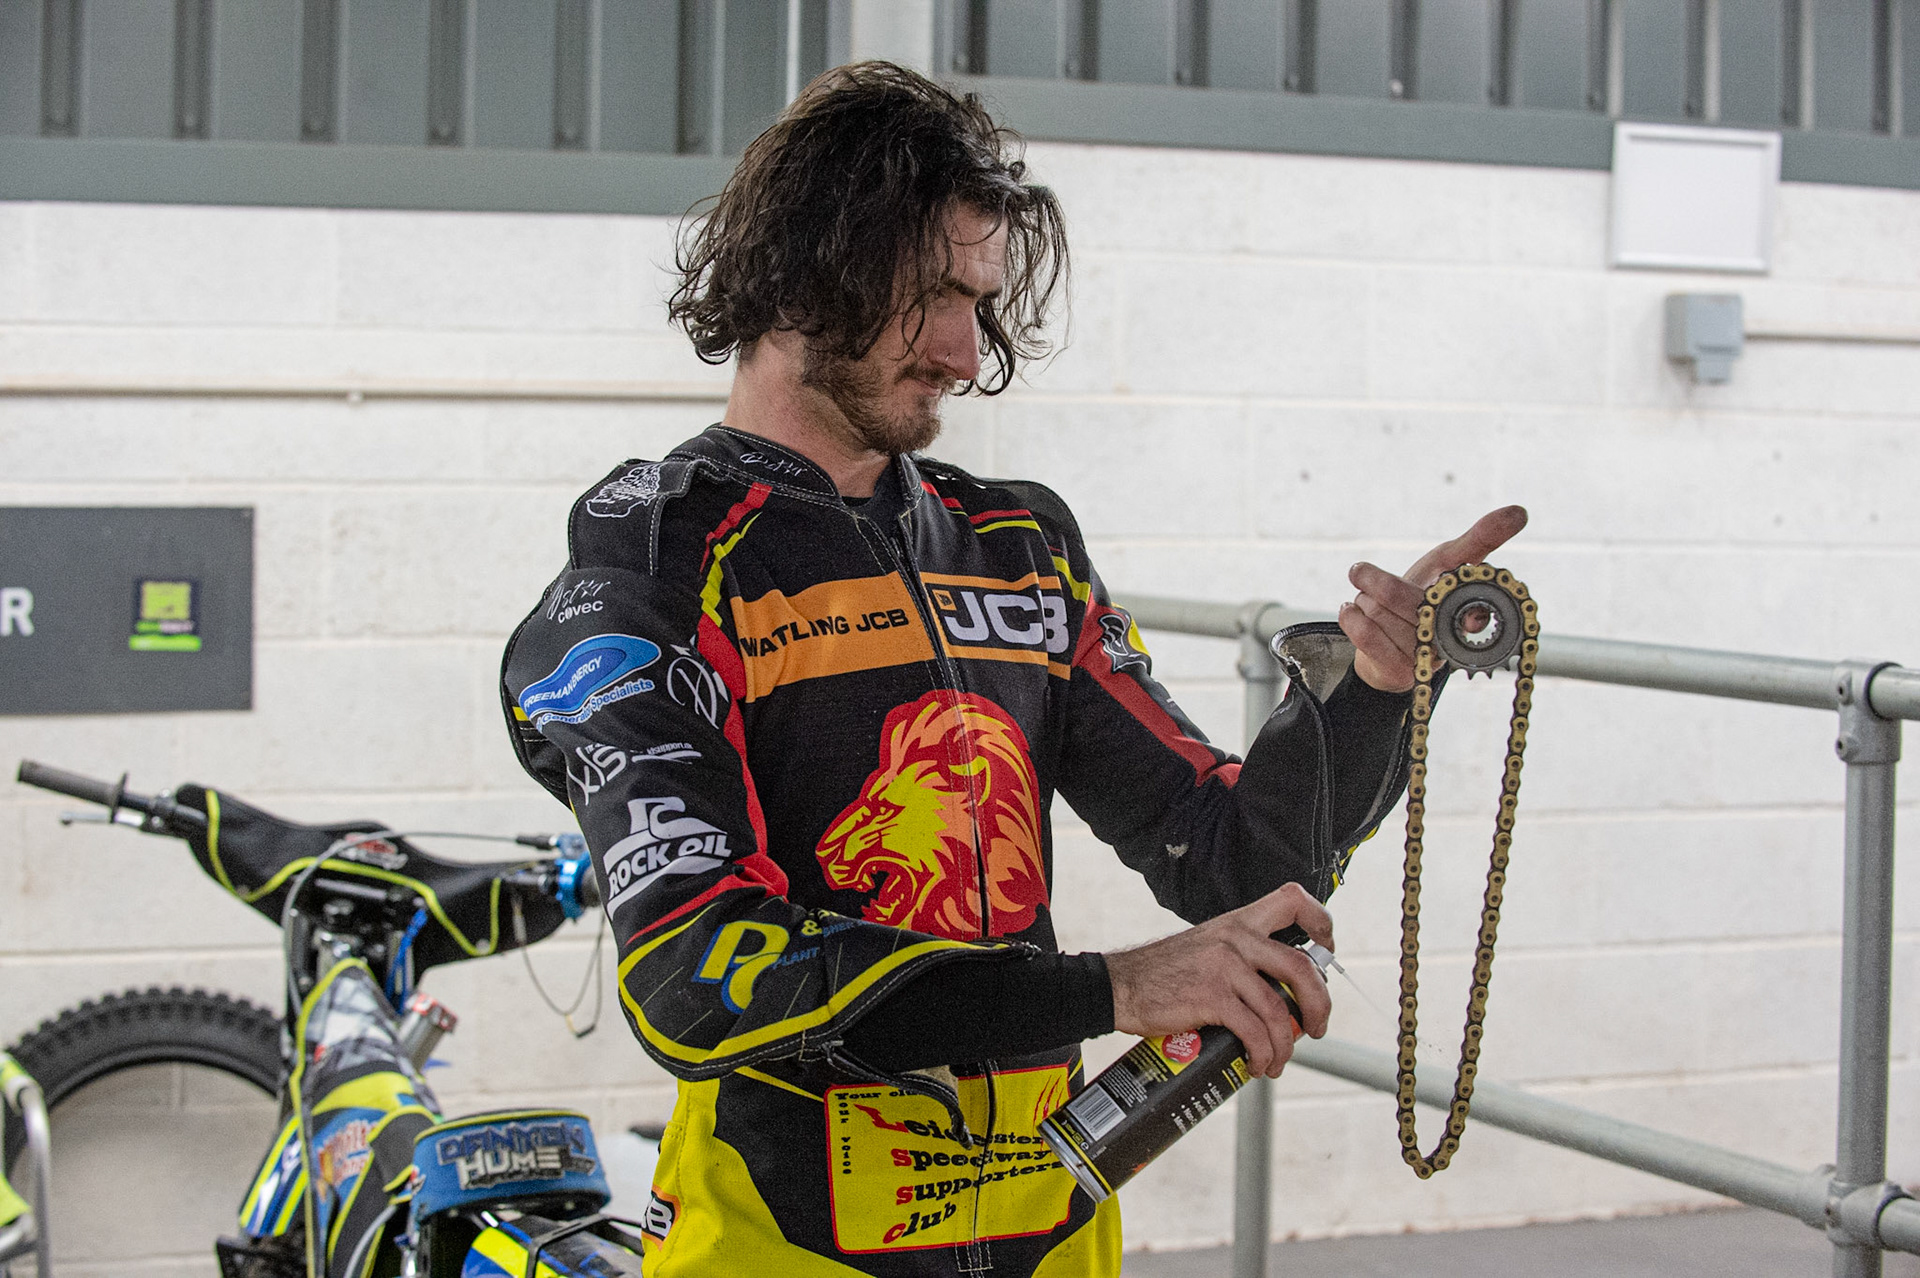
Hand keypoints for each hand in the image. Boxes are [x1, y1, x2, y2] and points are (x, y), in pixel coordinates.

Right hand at [1104, 883, 1333, 1078]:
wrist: (1119, 985)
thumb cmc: (1163, 973)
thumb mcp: (1206, 948)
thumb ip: (1240, 957)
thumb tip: (1278, 992)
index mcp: (1237, 922)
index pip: (1292, 900)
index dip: (1321, 922)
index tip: (1327, 948)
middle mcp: (1235, 938)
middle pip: (1301, 966)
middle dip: (1319, 1004)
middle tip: (1315, 1028)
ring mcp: (1224, 967)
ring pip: (1279, 1010)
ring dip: (1286, 1045)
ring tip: (1276, 1061)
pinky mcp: (1211, 997)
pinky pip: (1254, 1031)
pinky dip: (1262, 1054)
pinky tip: (1255, 1063)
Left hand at [1342, 505, 1529, 692]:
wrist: (1390, 642)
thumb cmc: (1426, 590)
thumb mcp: (1451, 560)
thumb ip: (1481, 538)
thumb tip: (1520, 512)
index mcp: (1470, 612)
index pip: (1467, 603)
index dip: (1445, 594)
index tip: (1434, 586)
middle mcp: (1452, 638)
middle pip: (1407, 601)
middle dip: (1378, 583)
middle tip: (1358, 570)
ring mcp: (1427, 658)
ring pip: (1382, 614)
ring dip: (1366, 600)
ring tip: (1368, 600)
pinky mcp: (1401, 672)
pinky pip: (1369, 637)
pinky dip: (1353, 618)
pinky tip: (1350, 609)